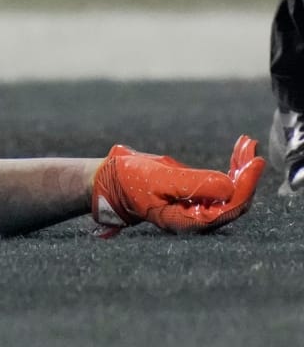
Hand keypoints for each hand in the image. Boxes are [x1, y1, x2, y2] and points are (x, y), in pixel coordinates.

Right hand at [90, 136, 262, 236]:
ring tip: (246, 143)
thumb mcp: (158, 178)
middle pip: (234, 199)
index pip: (228, 208)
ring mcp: (198, 207)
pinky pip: (222, 184)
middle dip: (245, 173)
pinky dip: (232, 167)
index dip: (245, 186)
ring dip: (240, 167)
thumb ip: (193, 184)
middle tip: (250, 147)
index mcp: (188, 222)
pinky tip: (238, 150)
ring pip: (231, 190)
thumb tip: (229, 186)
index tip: (255, 162)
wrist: (110, 179)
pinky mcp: (196, 196)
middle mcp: (198, 219)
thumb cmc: (129, 180)